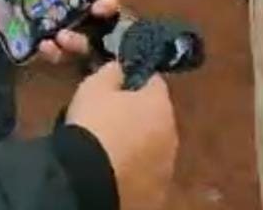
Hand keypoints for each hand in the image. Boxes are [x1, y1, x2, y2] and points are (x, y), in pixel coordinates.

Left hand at [0, 0, 119, 66]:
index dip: (110, 0)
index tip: (103, 2)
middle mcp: (73, 7)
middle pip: (100, 23)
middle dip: (102, 23)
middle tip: (93, 14)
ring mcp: (57, 26)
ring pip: (80, 43)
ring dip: (77, 42)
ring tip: (62, 36)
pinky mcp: (40, 42)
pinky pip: (54, 55)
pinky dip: (53, 53)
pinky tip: (44, 44)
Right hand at [67, 62, 176, 209]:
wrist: (90, 178)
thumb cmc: (94, 123)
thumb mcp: (95, 85)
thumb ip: (112, 72)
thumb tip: (120, 69)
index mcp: (160, 105)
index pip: (154, 81)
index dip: (134, 78)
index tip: (116, 83)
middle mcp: (172, 136)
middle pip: (156, 116)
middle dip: (138, 114)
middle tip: (111, 115)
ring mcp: (167, 168)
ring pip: (153, 147)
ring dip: (138, 143)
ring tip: (110, 146)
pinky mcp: (157, 194)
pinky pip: (147, 173)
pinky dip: (135, 169)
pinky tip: (114, 168)